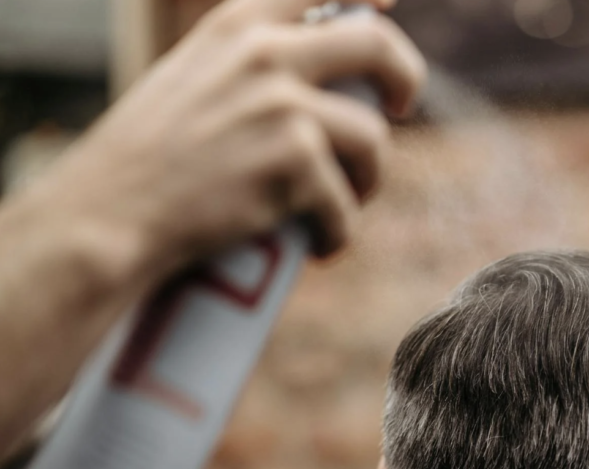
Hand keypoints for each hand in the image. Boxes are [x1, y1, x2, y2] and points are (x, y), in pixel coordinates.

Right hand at [11, 0, 425, 279]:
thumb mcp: (194, 77)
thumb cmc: (147, 158)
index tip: (388, 1)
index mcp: (240, 22)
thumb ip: (249, 63)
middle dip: (405, 77)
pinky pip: (347, 205)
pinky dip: (337, 233)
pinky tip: (318, 247)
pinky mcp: (296, 164)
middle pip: (378, 46)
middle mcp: (267, 53)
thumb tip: (316, 74)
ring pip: (373, 140)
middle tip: (400, 106)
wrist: (107, 214)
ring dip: (367, 180)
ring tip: (339, 205)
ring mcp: (284, 106)